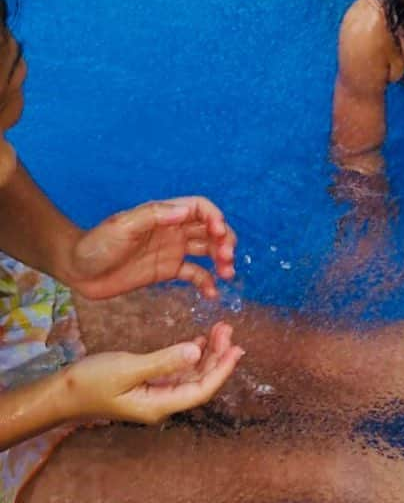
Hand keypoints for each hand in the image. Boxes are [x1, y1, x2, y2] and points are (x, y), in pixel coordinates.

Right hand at [63, 323, 243, 424]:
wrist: (61, 393)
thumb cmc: (90, 382)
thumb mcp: (128, 368)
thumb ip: (164, 361)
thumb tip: (197, 353)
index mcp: (158, 405)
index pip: (201, 391)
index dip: (222, 370)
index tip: (238, 348)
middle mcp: (162, 402)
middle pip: (200, 381)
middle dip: (218, 356)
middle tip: (228, 328)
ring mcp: (156, 393)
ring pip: (192, 374)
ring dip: (208, 353)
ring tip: (220, 328)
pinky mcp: (149, 382)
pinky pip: (179, 370)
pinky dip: (191, 354)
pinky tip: (200, 339)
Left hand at [66, 197, 236, 300]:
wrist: (77, 270)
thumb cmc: (96, 243)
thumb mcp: (123, 226)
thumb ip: (155, 216)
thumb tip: (186, 211)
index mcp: (165, 215)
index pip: (200, 208)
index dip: (214, 217)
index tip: (219, 232)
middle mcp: (174, 230)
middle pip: (209, 229)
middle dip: (224, 240)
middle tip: (227, 257)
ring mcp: (172, 251)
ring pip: (206, 251)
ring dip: (221, 259)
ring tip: (228, 274)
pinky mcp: (167, 272)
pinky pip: (194, 274)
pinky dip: (206, 282)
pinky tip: (213, 294)